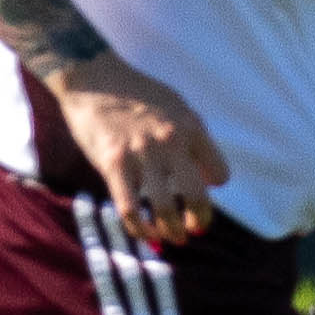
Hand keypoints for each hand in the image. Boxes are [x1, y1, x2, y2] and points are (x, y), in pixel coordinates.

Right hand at [47, 56, 226, 241]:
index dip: (213, 189)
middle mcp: (171, 142)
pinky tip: (143, 231)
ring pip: (165, 209)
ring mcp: (142, 155)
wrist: (95, 78)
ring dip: (171, 231)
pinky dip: (139, 228)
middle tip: (194, 230)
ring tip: (170, 237)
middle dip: (199, 221)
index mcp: (191, 127)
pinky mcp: (114, 164)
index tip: (202, 195)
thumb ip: (195, 137)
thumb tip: (213, 178)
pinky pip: (131, 208)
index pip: (220, 172)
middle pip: (198, 196)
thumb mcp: (177, 105)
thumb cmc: (136, 92)